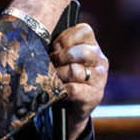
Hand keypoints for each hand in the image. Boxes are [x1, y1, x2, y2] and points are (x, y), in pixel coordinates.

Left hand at [51, 22, 107, 139]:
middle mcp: (100, 60)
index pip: (84, 31)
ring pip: (75, 71)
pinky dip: (61, 89)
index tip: (55, 48)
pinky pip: (73, 89)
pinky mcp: (94, 96)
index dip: (65, 39)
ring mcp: (100, 79)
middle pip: (82, 52)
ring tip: (53, 78)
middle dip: (61, 57)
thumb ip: (58, 45)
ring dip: (59, 75)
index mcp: (93, 45)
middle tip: (52, 64)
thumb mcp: (62, 56)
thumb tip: (40, 35)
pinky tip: (58, 89)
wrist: (70, 108)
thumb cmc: (62, 75)